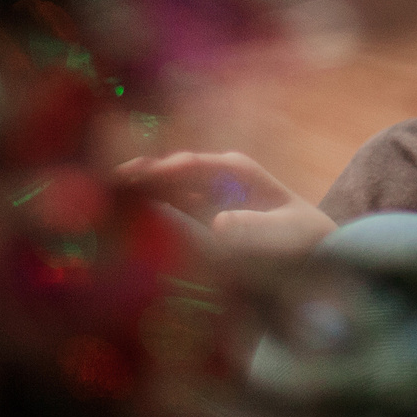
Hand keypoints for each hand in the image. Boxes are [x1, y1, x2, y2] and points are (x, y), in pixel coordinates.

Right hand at [114, 151, 335, 256]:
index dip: (159, 172)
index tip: (131, 180)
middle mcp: (217, 172)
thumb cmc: (302, 240)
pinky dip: (145, 201)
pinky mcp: (199, 207)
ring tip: (101, 194)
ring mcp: (206, 188)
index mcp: (237, 170)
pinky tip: (120, 208)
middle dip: (139, 176)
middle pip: (169, 170)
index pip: (190, 166)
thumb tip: (218, 223)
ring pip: (163, 182)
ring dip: (136, 188)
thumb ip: (254, 229)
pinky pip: (166, 199)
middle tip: (103, 185)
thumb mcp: (285, 235)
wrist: (315, 250)